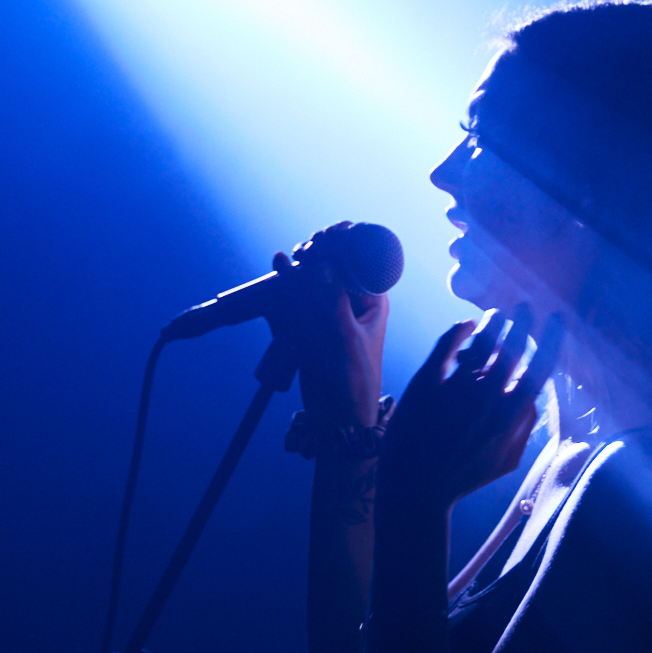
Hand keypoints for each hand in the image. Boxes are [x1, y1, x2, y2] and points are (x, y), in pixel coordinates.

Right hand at [270, 229, 388, 430]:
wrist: (338, 417)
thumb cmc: (357, 380)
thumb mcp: (348, 340)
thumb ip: (335, 304)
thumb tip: (323, 268)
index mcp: (373, 301)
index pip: (360, 263)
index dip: (346, 245)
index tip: (329, 235)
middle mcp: (351, 302)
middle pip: (334, 267)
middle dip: (320, 252)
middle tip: (306, 249)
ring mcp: (328, 311)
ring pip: (312, 279)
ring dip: (301, 265)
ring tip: (288, 257)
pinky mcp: (308, 323)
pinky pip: (296, 297)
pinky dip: (287, 281)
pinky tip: (278, 264)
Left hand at [380, 307, 559, 512]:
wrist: (414, 488)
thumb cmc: (462, 477)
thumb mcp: (506, 462)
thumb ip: (525, 428)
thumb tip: (534, 397)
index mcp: (509, 419)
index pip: (539, 369)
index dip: (552, 340)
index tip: (557, 320)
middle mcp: (485, 400)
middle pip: (510, 348)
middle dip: (522, 322)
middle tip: (525, 306)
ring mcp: (454, 390)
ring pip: (480, 343)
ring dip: (493, 324)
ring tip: (497, 314)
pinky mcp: (425, 384)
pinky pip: (446, 345)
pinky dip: (459, 330)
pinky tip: (466, 325)